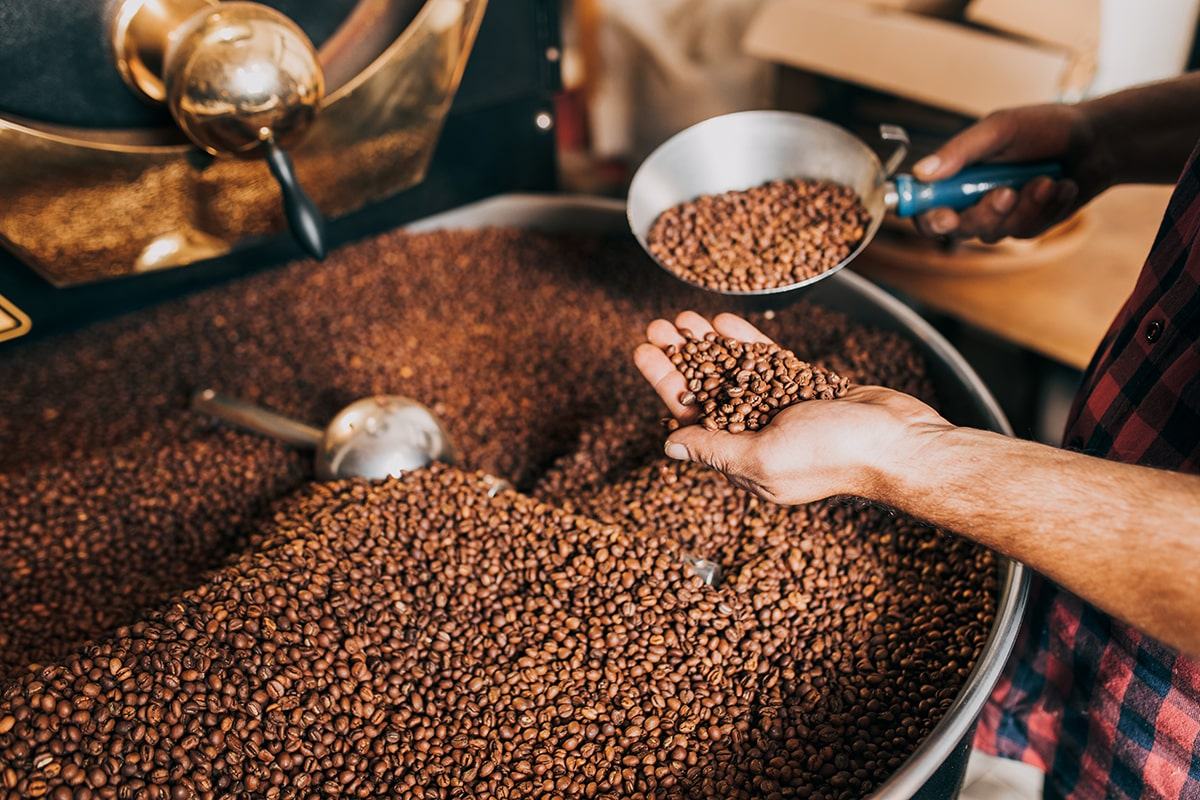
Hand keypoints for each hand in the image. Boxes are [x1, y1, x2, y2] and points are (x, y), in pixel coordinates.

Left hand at [633, 311, 954, 503]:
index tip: (643, 352)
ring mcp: (783, 409)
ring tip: (684, 316)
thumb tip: (670, 447)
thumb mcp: (764, 455)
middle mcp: (758, 435)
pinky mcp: (807, 388)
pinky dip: (747, 343)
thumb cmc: (835, 454)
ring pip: (734, 371)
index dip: (665, 382)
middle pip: (706, 390)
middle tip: (656, 326)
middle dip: (680, 358)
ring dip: (708, 344)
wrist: (899, 441)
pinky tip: (724, 322)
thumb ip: (716, 449)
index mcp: (743, 460)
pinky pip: (768, 362)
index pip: (690, 416)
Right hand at [913, 103, 1112, 242]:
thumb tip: (920, 171)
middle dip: (984, 213)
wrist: (1097, 140)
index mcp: (956, 174)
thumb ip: (959, 151)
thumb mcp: (1000, 129)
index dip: (927, 217)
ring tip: (1047, 179)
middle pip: (958, 229)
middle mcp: (971, 198)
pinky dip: (1046, 207)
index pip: (925, 206)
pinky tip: (1061, 186)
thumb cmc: (1045, 127)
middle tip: (1005, 192)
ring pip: (993, 232)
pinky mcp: (1026, 225)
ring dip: (1024, 207)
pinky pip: (1025, 231)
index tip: (944, 215)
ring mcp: (999, 215)